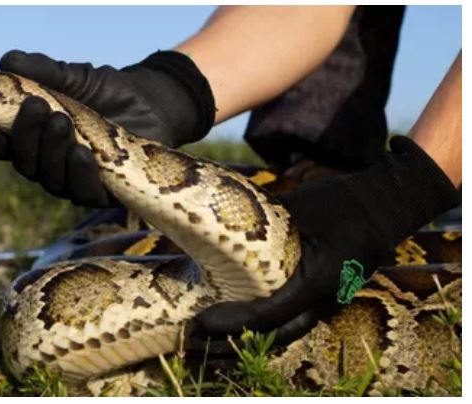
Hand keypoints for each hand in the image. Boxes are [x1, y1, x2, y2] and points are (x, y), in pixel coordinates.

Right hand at [0, 50, 214, 206]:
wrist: (153, 104)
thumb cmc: (107, 91)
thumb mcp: (75, 77)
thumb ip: (44, 71)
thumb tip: (9, 61)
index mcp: (33, 139)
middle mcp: (48, 164)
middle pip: (24, 163)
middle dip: (26, 136)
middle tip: (36, 106)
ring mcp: (74, 181)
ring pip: (51, 180)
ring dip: (52, 152)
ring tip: (61, 122)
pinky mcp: (103, 193)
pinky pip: (84, 192)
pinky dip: (80, 173)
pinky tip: (83, 153)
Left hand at [188, 136, 460, 354]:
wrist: (387, 203)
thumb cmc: (345, 200)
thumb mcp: (302, 207)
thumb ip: (267, 223)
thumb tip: (222, 227)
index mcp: (319, 279)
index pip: (269, 314)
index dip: (233, 322)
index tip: (202, 321)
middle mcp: (324, 297)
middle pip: (273, 334)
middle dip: (233, 340)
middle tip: (197, 336)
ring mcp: (326, 299)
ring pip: (282, 330)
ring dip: (246, 336)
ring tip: (211, 333)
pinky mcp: (322, 293)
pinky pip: (289, 317)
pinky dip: (261, 323)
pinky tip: (236, 318)